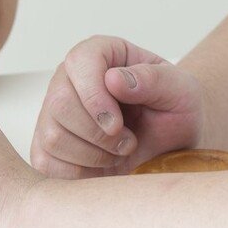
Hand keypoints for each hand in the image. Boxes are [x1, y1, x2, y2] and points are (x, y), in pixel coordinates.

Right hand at [31, 36, 204, 177]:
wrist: (168, 149)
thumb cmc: (174, 114)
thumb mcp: (182, 92)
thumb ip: (154, 80)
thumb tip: (113, 80)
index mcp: (100, 55)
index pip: (79, 62)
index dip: (94, 95)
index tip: (117, 124)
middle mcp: (68, 80)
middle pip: (60, 104)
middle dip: (97, 134)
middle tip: (127, 143)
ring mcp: (52, 114)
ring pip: (53, 136)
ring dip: (92, 155)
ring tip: (118, 152)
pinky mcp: (45, 147)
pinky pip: (47, 163)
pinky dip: (79, 173)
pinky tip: (101, 166)